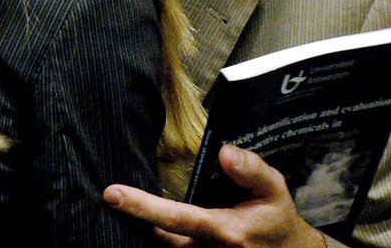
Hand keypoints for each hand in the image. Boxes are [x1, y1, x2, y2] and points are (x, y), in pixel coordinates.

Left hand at [104, 144, 326, 247]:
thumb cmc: (277, 219)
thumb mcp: (274, 189)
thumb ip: (250, 169)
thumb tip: (223, 151)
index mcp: (225, 231)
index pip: (175, 218)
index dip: (141, 206)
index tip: (112, 194)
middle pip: (159, 239)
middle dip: (139, 220)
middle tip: (117, 196)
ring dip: (151, 231)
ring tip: (133, 206)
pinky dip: (164, 239)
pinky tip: (156, 223)